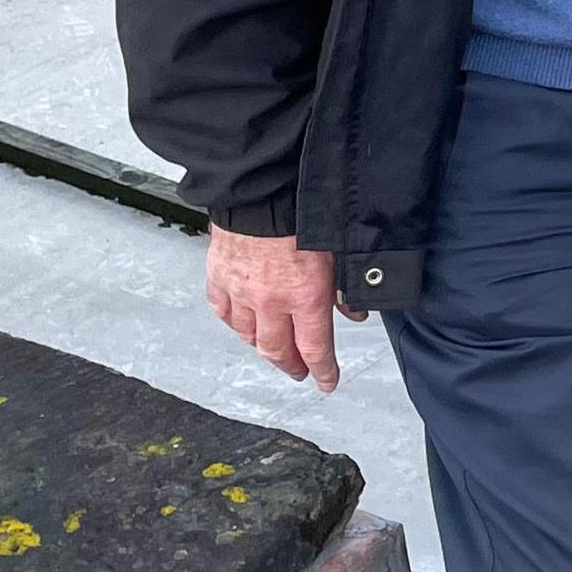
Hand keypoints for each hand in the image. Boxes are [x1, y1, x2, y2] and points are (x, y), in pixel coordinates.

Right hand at [205, 227, 350, 392]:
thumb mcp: (336, 252)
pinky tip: (240, 322)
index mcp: (304, 297)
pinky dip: (233, 321)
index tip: (327, 382)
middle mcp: (270, 302)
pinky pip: (222, 311)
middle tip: (300, 371)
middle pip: (278, 351)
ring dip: (262, 346)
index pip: (315, 349)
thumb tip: (352, 312)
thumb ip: (343, 288)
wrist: (259, 188)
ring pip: (248, 335)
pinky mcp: (218, 277)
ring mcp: (240, 292)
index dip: (322, 372)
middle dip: (292, 366)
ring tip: (273, 349)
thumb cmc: (301, 213)